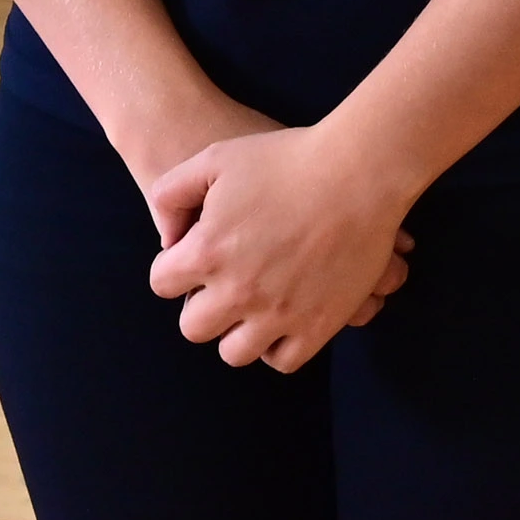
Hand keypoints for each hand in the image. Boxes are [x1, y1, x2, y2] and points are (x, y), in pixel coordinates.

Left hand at [141, 122, 419, 370]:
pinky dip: (277, 346)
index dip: (175, 267)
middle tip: (223, 283)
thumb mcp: (214, 158)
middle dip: (201, 304)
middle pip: (194, 327)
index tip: (196, 256)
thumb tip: (168, 241)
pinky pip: (283, 360)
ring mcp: (279, 314)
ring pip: (235, 352)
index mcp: (207, 252)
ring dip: (236, 331)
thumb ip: (172, 195)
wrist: (358, 172)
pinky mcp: (318, 325)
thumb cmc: (285, 160)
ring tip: (252, 305)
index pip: (162, 284)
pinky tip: (281, 319)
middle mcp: (237, 291)